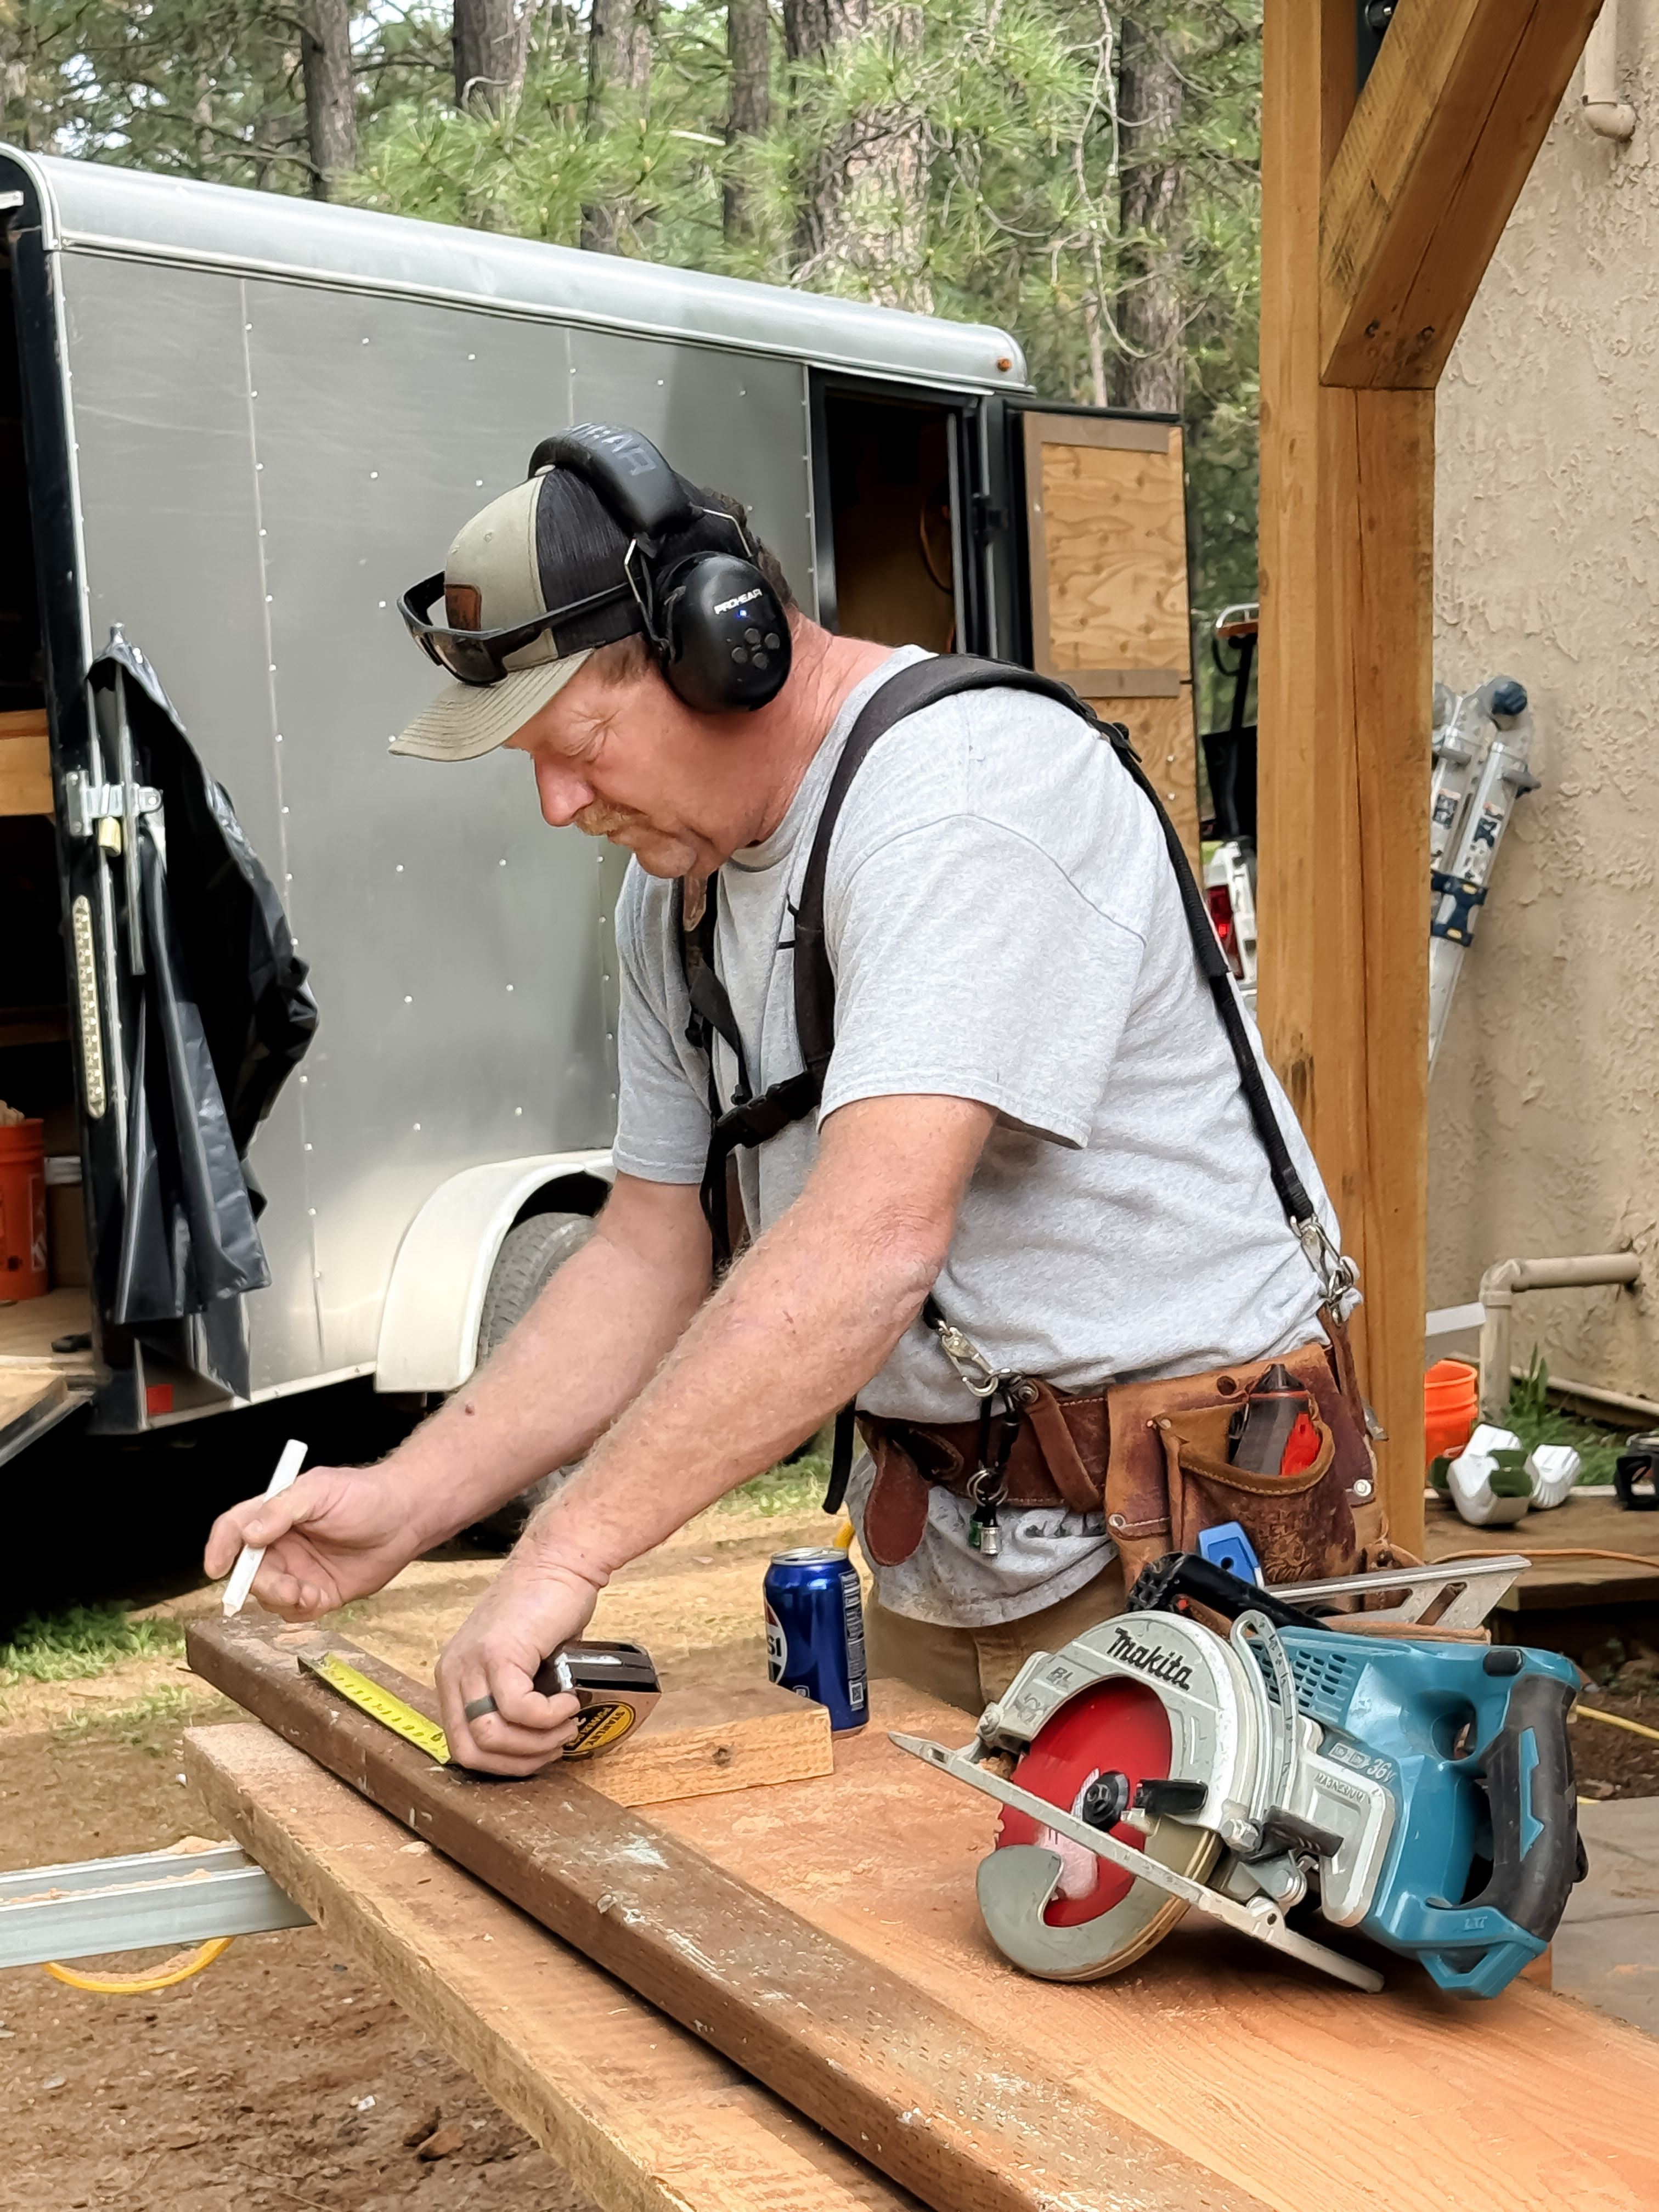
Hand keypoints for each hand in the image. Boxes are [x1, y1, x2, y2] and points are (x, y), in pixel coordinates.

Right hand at [203, 1464, 419, 1618]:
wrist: (406, 1518)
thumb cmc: (365, 1495)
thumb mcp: (320, 1491)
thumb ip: (281, 1509)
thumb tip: (249, 1534)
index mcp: (275, 1514)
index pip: (234, 1529)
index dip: (220, 1547)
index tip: (216, 1567)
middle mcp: (281, 1544)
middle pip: (247, 1570)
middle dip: (258, 1583)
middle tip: (284, 1588)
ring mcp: (298, 1570)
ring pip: (267, 1595)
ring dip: (280, 1599)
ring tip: (306, 1593)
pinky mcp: (317, 1592)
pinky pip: (293, 1611)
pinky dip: (299, 1610)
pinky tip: (319, 1598)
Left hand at [435, 1557, 598, 1775]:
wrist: (561, 1563)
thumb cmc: (548, 1608)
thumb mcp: (519, 1663)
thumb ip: (512, 1697)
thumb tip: (531, 1744)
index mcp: (454, 1677)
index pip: (461, 1747)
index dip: (503, 1765)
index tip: (538, 1755)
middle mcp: (455, 1671)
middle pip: (471, 1751)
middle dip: (519, 1763)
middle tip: (555, 1745)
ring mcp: (474, 1662)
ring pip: (492, 1736)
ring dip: (538, 1742)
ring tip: (567, 1723)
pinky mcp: (499, 1653)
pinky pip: (519, 1710)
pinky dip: (549, 1717)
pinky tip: (569, 1703)